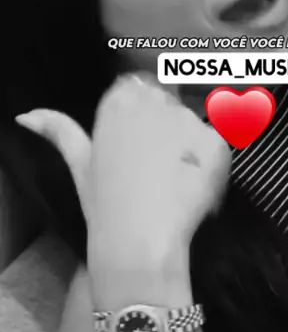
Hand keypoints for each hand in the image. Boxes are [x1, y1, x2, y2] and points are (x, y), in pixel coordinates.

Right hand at [15, 73, 231, 259]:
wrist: (139, 245)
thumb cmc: (105, 206)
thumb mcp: (80, 163)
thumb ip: (59, 130)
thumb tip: (27, 115)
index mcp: (118, 99)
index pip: (140, 86)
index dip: (144, 116)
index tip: (141, 143)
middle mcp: (153, 99)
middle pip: (168, 101)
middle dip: (166, 127)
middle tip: (157, 166)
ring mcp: (187, 119)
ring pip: (192, 121)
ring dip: (188, 144)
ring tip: (174, 180)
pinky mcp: (214, 140)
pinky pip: (216, 143)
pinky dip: (209, 163)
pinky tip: (192, 186)